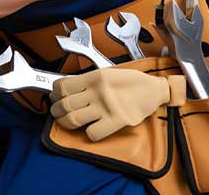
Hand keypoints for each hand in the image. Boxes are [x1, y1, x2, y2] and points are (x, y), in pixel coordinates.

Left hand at [49, 69, 185, 141]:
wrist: (154, 89)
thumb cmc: (130, 82)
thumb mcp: (106, 73)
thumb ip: (87, 81)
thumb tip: (65, 89)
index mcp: (94, 77)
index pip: (62, 86)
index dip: (54, 94)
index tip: (55, 97)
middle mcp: (98, 92)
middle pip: (64, 104)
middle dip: (56, 110)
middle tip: (58, 112)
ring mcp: (106, 108)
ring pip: (73, 119)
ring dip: (65, 123)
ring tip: (66, 122)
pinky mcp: (117, 122)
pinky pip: (92, 133)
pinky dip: (88, 134)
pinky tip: (91, 129)